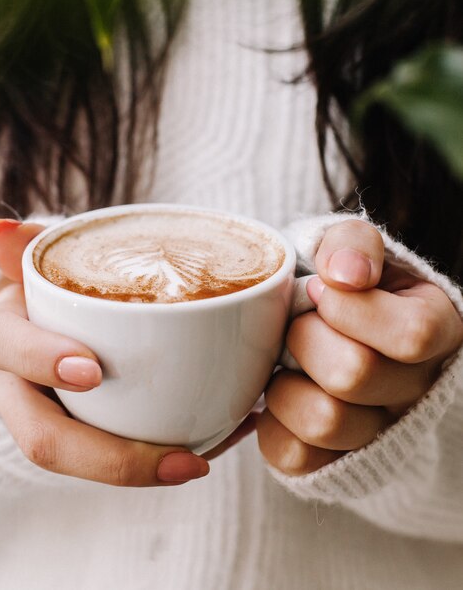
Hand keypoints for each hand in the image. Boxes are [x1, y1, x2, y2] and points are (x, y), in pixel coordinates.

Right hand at [0, 219, 210, 486]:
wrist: (47, 316)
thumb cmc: (47, 286)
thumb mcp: (38, 260)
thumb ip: (29, 245)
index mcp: (2, 338)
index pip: (4, 348)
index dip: (42, 360)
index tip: (92, 370)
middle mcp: (18, 389)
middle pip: (45, 440)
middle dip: (111, 459)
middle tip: (184, 459)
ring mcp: (49, 418)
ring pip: (86, 462)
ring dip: (149, 470)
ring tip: (206, 459)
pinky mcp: (84, 432)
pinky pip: (122, 451)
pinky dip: (172, 449)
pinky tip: (223, 433)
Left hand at [257, 219, 462, 475]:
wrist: (313, 326)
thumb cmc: (333, 285)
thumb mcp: (346, 248)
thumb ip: (351, 244)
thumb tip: (346, 273)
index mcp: (432, 331)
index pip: (413, 334)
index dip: (348, 308)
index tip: (318, 288)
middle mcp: (413, 389)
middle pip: (354, 374)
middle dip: (303, 337)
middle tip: (296, 323)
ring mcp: (375, 431)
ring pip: (323, 422)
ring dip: (285, 381)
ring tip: (286, 361)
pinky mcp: (330, 460)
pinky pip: (293, 454)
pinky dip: (272, 419)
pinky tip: (281, 389)